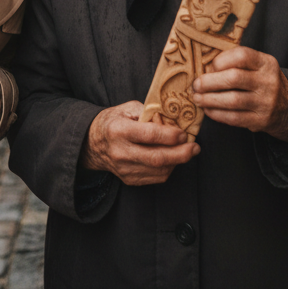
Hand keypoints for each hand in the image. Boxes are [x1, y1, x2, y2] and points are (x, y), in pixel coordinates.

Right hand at [80, 101, 199, 185]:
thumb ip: (149, 113)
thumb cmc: (112, 122)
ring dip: (178, 161)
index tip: (184, 133)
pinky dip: (169, 168)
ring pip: (159, 170)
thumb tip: (172, 121)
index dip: (170, 135)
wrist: (92, 143)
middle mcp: (121, 152)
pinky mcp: (129, 179)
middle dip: (181, 153)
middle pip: (157, 157)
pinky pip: (156, 177)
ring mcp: (125, 169)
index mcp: (118, 130)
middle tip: (195, 147)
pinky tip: (173, 159)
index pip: (149, 135)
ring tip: (188, 151)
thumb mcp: (126, 109)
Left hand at [192, 46, 287, 141]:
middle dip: (209, 82)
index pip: (242, 56)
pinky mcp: (261, 120)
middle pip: (234, 78)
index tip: (208, 66)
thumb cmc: (261, 81)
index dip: (221, 60)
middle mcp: (268, 81)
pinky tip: (208, 110)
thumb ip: (235, 62)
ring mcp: (266, 102)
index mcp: (266, 63)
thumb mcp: (256, 66)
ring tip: (197, 98)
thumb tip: (203, 66)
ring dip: (209, 99)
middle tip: (195, 84)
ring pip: (232, 100)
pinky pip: (235, 118)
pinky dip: (217, 114)